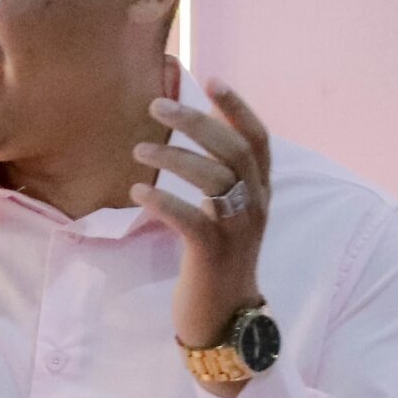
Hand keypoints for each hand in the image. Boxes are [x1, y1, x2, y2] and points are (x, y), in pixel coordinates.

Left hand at [129, 77, 271, 356]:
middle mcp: (255, 205)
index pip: (257, 138)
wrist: (224, 318)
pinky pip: (190, 218)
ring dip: (173, 157)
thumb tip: (194, 140)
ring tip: (138, 148)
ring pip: (213, 179)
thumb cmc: (217, 261)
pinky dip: (163, 200)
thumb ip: (218, 180)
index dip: (237, 107)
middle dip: (195, 121)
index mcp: (259, 192)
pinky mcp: (212, 254)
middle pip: (233, 149)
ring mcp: (237, 230)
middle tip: (156, 105)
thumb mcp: (226, 215)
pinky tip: (137, 191)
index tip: (210, 79)